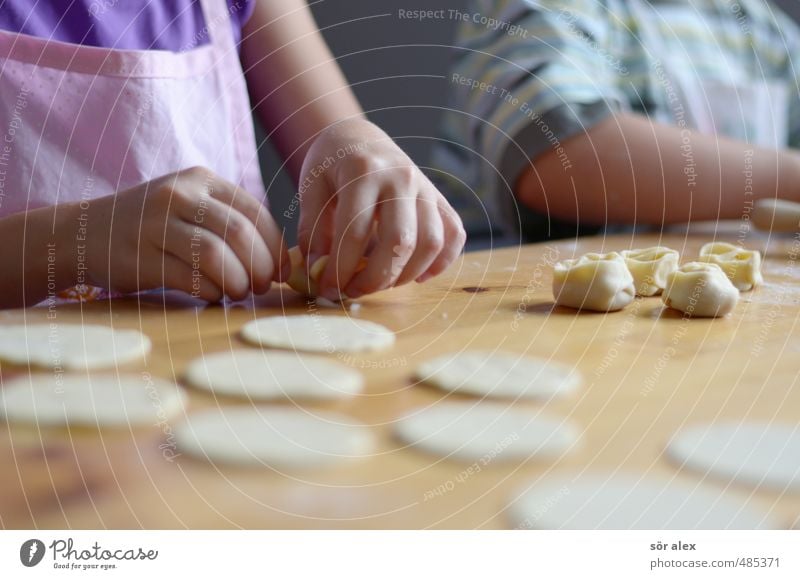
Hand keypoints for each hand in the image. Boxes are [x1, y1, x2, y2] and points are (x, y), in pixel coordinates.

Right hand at [83, 167, 287, 300]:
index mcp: (202, 180)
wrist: (85, 232)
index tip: (282, 272)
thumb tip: (281, 261)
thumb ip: (231, 223)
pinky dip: (211, 292)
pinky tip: (212, 294)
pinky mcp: (140, 256)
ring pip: (215, 255)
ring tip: (237, 292)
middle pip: (239, 233)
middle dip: (260, 267)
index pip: (255, 212)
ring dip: (237, 282)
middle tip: (261, 287)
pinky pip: (191, 278)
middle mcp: (179, 194)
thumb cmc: (154, 226)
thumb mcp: (192, 207)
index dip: (275, 247)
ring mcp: (156, 223)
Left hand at [297, 119, 465, 299]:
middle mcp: (401, 178)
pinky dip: (440, 262)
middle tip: (353, 291)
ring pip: (431, 243)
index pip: (355, 231)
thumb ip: (313, 228)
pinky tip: (415, 274)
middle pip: (400, 241)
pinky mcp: (439, 199)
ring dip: (405, 275)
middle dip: (375, 279)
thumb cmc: (331, 165)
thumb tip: (319, 269)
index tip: (326, 288)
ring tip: (379, 283)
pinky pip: (453, 235)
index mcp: (364, 171)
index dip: (340, 268)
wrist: (359, 138)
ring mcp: (425, 188)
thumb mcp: (311, 188)